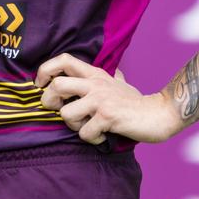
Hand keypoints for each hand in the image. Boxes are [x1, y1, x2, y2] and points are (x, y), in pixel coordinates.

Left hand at [34, 53, 183, 144]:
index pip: (64, 59)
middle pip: (57, 85)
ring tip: (86, 126)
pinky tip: (101, 136)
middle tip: (57, 110)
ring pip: (66, 114)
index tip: (41, 85)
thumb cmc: (136, 102)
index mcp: (95, 74)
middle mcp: (95, 84)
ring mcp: (101, 100)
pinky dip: (91, 139)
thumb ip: (110, 77)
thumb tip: (114, 70)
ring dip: (72, 126)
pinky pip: (84, 133)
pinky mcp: (107, 117)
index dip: (45, 70)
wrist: (158, 114)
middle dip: (49, 102)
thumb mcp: (119, 83)